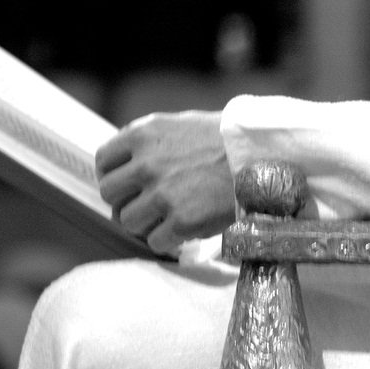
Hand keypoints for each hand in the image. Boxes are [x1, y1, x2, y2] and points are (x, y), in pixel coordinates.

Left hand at [95, 111, 235, 255]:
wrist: (266, 155)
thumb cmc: (225, 140)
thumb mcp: (179, 126)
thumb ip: (148, 145)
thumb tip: (123, 169)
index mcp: (143, 134)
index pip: (103, 160)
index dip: (111, 176)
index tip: (124, 185)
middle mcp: (147, 163)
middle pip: (109, 193)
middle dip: (125, 201)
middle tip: (145, 206)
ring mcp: (162, 193)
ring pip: (127, 221)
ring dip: (145, 224)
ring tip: (167, 219)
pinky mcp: (181, 221)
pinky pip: (155, 242)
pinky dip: (167, 241)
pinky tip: (182, 232)